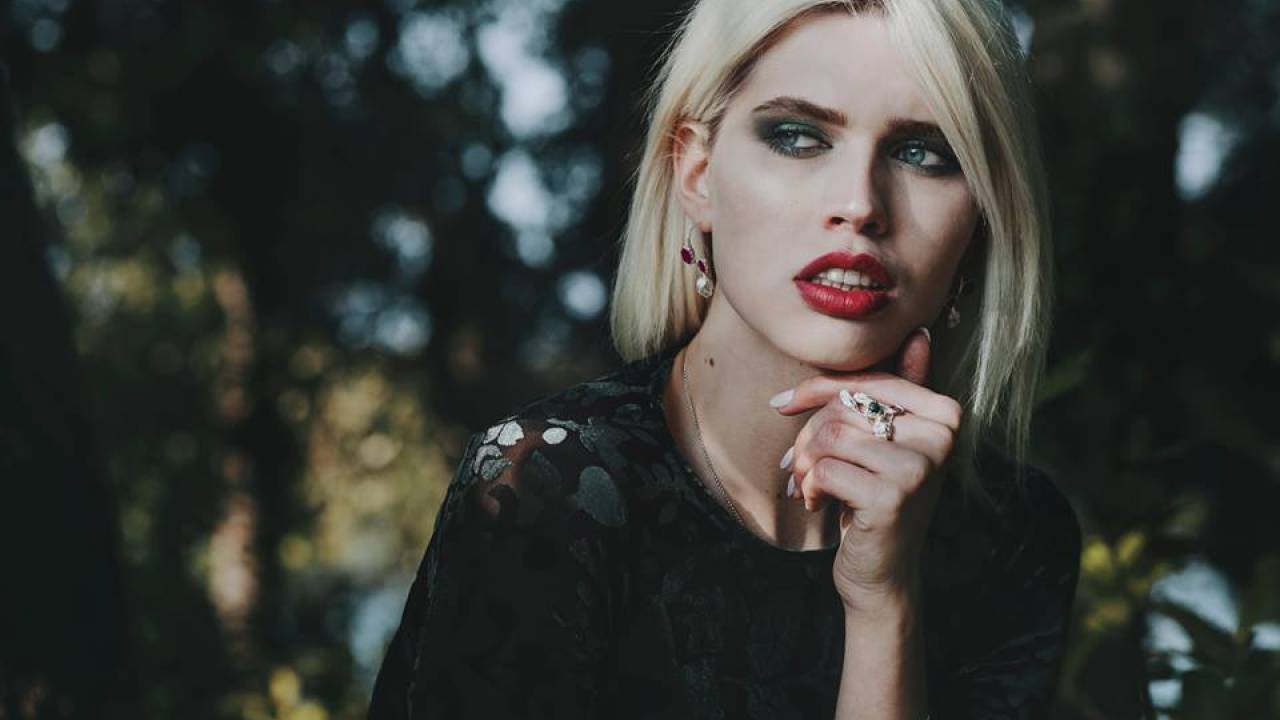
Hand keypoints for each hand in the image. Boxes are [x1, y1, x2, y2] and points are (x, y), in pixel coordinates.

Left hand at [772, 327, 961, 613]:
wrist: (882, 574)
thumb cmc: (875, 499)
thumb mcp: (887, 442)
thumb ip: (900, 389)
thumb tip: (920, 333)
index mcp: (945, 413)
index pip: (868, 381)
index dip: (819, 390)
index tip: (782, 404)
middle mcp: (943, 435)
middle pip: (845, 408)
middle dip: (809, 436)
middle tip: (799, 467)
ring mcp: (921, 466)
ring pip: (831, 436)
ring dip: (806, 465)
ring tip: (811, 486)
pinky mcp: (894, 496)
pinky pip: (826, 468)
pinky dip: (810, 488)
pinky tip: (819, 505)